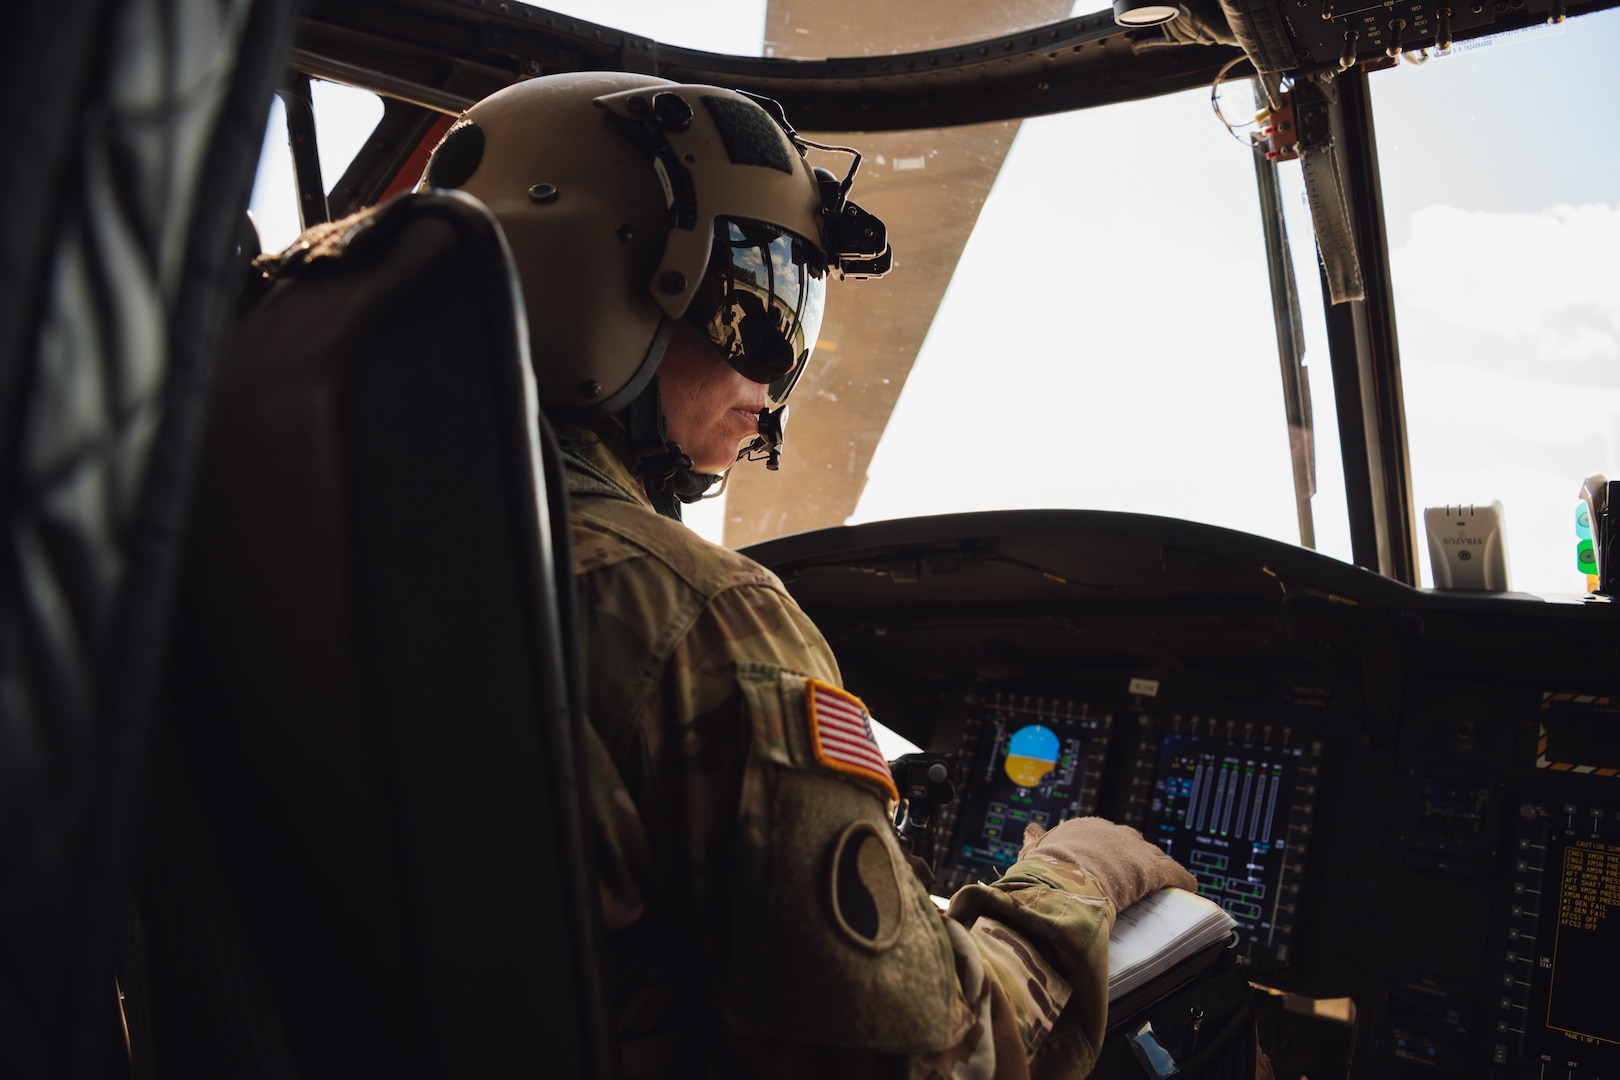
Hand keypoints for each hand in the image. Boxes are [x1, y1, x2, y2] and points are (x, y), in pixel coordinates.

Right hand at [1018, 817, 1196, 910]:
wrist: (1064, 879)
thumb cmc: (1045, 868)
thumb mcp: (1034, 851)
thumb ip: (1036, 840)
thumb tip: (1031, 829)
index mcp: (1085, 828)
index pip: (1100, 838)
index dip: (1103, 855)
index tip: (1103, 868)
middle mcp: (1113, 832)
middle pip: (1129, 844)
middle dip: (1131, 859)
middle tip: (1129, 878)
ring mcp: (1135, 849)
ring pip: (1152, 857)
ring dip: (1154, 870)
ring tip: (1156, 887)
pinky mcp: (1155, 869)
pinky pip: (1176, 873)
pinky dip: (1182, 881)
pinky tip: (1187, 888)